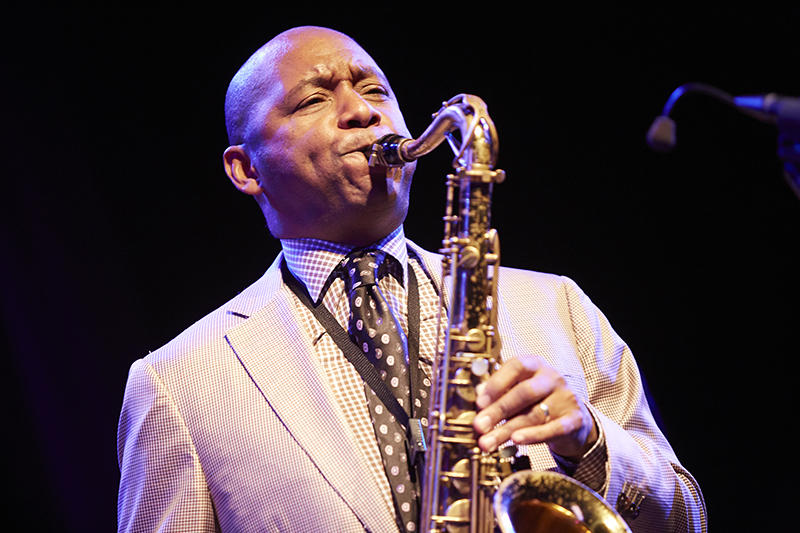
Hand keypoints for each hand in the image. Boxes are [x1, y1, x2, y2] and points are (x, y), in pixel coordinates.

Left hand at [472, 357, 597, 460]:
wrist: (573, 419)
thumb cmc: (538, 402)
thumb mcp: (518, 391)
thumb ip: (500, 392)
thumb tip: (478, 396)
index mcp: (535, 365)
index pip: (516, 366)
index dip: (496, 384)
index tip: (479, 403)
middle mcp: (552, 377)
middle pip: (524, 392)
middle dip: (498, 410)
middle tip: (479, 426)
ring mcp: (565, 397)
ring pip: (534, 414)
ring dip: (507, 430)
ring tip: (488, 442)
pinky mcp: (575, 419)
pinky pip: (553, 429)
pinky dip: (533, 435)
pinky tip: (516, 440)